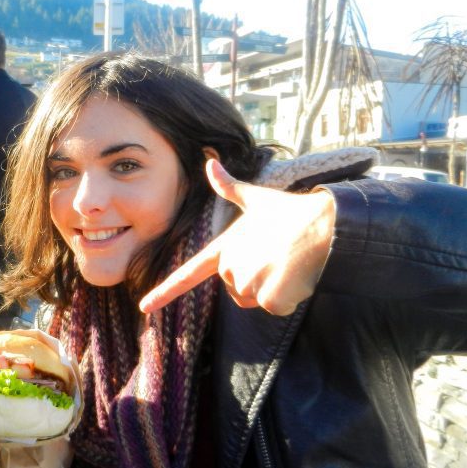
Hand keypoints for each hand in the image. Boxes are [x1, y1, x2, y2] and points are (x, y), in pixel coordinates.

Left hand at [139, 159, 335, 316]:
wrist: (322, 223)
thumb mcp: (255, 198)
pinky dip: (288, 297)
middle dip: (256, 278)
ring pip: (256, 299)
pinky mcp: (270, 298)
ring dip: (273, 288)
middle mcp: (230, 267)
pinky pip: (276, 306)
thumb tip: (209, 161)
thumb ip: (229, 187)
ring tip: (286, 263)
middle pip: (236, 288)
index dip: (165, 291)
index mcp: (224, 248)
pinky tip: (296, 275)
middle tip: (275, 256)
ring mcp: (249, 283)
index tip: (144, 306)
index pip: (188, 273)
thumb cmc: (290, 212)